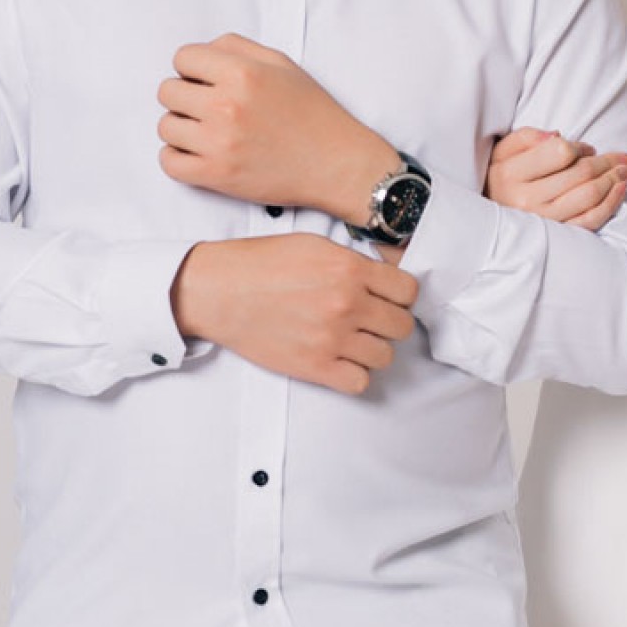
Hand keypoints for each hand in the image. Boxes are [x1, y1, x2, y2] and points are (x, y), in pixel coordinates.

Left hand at [157, 34, 398, 222]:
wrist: (336, 164)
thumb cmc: (312, 114)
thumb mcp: (282, 65)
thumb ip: (237, 48)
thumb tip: (202, 52)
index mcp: (242, 73)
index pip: (182, 58)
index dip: (193, 68)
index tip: (206, 81)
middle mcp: (226, 105)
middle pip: (167, 92)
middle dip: (185, 97)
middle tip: (208, 108)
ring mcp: (219, 142)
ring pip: (165, 127)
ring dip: (182, 128)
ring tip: (207, 132)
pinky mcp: (216, 175)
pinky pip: (168, 162)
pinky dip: (177, 158)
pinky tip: (199, 154)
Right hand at [170, 233, 416, 394]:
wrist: (219, 290)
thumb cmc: (261, 264)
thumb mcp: (314, 245)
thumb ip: (353, 262)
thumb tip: (381, 279)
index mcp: (350, 269)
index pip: (408, 291)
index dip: (400, 296)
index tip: (388, 299)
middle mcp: (347, 304)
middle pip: (401, 326)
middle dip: (389, 323)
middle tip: (370, 321)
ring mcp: (332, 338)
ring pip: (385, 356)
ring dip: (372, 350)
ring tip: (352, 342)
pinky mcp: (314, 367)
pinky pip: (360, 382)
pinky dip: (354, 375)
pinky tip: (340, 361)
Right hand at [485, 128, 626, 230]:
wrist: (485, 219)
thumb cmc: (499, 179)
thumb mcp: (503, 151)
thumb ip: (528, 138)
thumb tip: (558, 136)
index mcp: (511, 174)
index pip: (560, 153)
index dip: (579, 147)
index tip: (586, 148)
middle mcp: (526, 200)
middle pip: (579, 175)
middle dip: (607, 162)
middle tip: (622, 157)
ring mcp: (542, 221)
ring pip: (588, 197)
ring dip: (613, 181)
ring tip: (625, 170)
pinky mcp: (556, 237)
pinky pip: (590, 221)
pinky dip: (610, 204)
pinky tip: (620, 190)